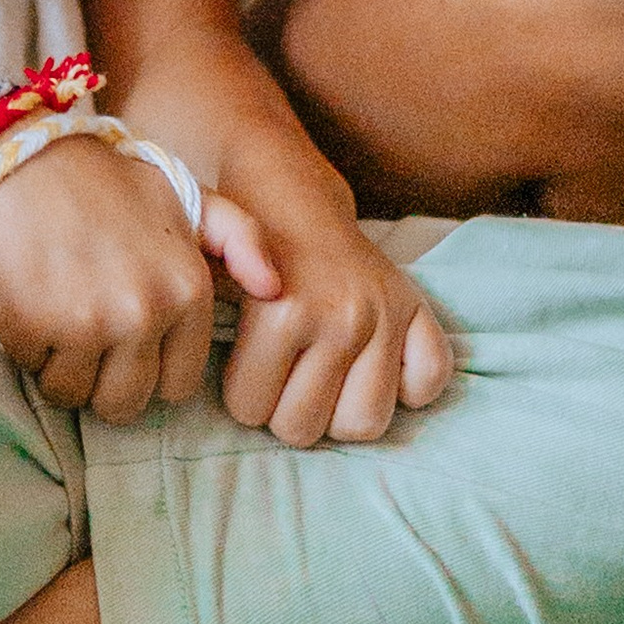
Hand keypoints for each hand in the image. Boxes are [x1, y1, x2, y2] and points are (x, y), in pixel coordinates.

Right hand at [0, 134, 228, 423]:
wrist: (34, 154)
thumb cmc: (116, 184)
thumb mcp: (192, 199)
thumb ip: (241, 240)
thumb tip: (274, 289)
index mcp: (185, 292)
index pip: (176, 386)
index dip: (149, 366)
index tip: (131, 333)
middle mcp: (141, 312)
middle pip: (124, 402)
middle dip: (105, 377)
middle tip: (90, 329)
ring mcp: (83, 320)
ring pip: (74, 393)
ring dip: (64, 365)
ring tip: (61, 312)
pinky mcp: (28, 321)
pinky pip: (31, 368)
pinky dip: (27, 345)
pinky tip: (34, 300)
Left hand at [213, 180, 454, 445]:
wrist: (289, 195)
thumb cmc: (242, 248)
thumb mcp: (206, 278)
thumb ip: (200, 320)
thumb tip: (194, 371)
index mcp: (282, 310)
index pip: (250, 410)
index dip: (243, 394)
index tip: (247, 367)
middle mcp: (340, 315)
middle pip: (304, 428)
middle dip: (285, 411)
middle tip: (284, 376)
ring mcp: (383, 315)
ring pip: (364, 424)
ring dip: (339, 412)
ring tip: (324, 379)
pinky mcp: (417, 309)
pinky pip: (428, 381)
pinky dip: (408, 386)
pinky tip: (375, 366)